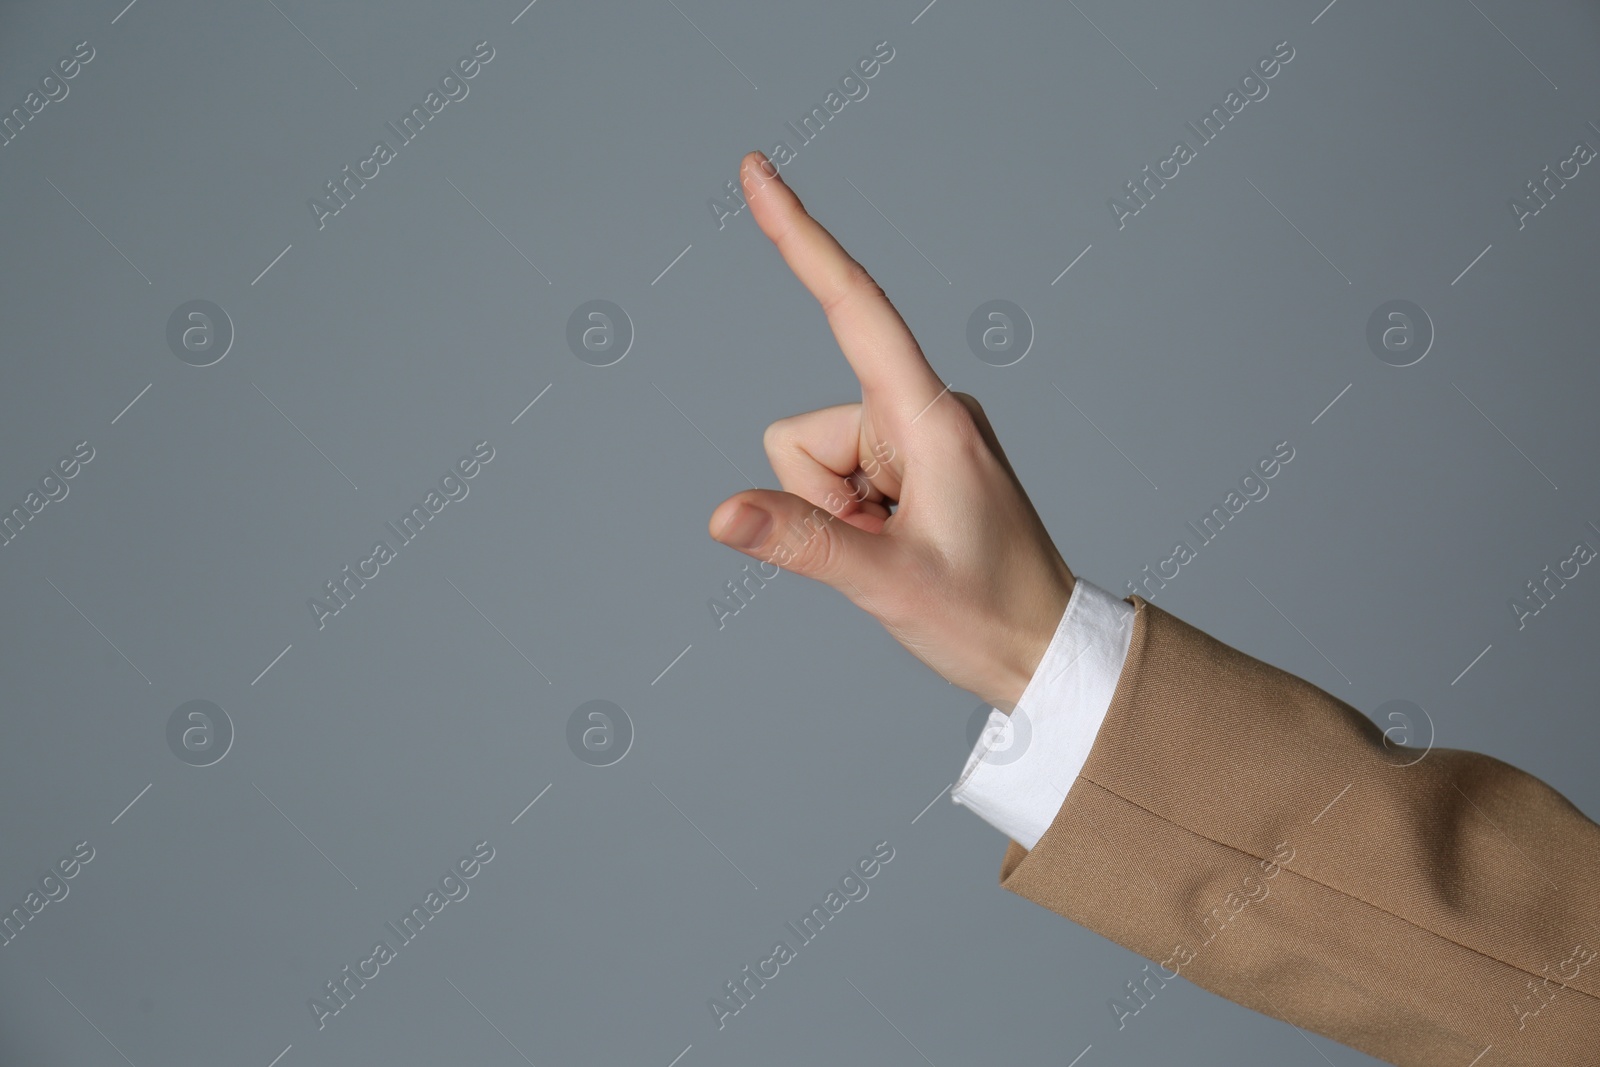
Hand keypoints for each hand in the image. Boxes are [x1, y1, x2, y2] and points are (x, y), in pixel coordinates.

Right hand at [708, 151, 1074, 710]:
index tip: (758, 174)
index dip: (800, 237)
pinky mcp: (914, 457)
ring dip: (839, 514)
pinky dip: (851, 516)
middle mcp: (924, 409)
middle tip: (888, 548)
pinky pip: (839, 475)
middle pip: (806, 433)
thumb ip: (800, 542)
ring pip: (816, 459)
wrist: (1041, 646)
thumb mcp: (887, 583)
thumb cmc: (985, 614)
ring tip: (899, 550)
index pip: (853, 308)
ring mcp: (919, 434)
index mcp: (929, 418)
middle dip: (822, 499)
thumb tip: (720, 512)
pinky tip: (902, 544)